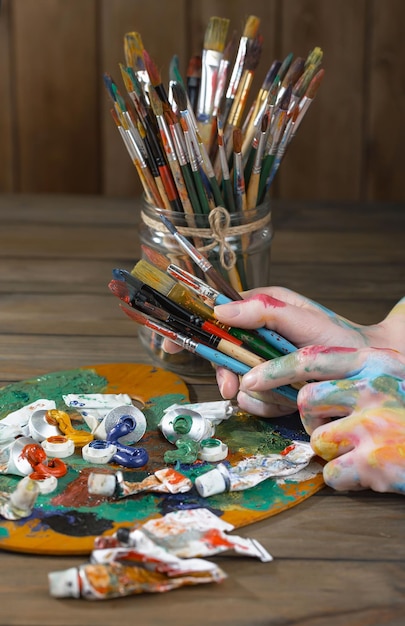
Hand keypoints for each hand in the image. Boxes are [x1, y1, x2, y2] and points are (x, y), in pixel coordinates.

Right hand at [213, 287, 383, 413]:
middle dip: (229, 374)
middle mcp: (260, 335)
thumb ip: (263, 311)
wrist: (363, 374)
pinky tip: (286, 401)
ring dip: (257, 391)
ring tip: (283, 390)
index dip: (207, 333)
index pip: (222, 317)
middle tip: (232, 388)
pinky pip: (255, 400)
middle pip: (223, 354)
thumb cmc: (339, 339)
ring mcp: (264, 363)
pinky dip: (267, 405)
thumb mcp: (302, 319)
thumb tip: (221, 310)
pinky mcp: (272, 387)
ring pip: (238, 380)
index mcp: (263, 309)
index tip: (195, 350)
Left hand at [240, 344, 404, 493]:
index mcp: (376, 362)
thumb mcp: (394, 376)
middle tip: (338, 428)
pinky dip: (346, 479)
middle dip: (313, 420)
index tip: (249, 380)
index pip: (310, 358)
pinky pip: (333, 474)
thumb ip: (357, 374)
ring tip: (365, 448)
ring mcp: (374, 425)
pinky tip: (371, 472)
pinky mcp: (374, 461)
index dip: (274, 369)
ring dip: (334, 451)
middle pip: (307, 402)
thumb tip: (303, 386)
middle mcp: (373, 388)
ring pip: (319, 441)